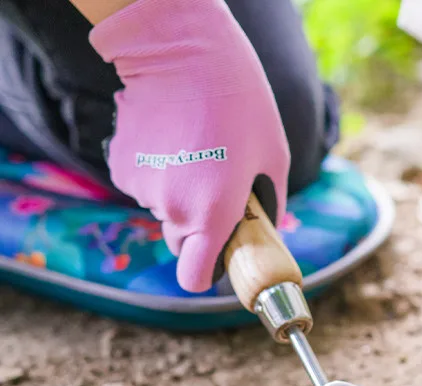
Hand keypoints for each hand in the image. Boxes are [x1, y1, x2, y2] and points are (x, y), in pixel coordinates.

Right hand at [90, 0, 289, 291]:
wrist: (180, 46)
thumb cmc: (238, 100)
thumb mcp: (272, 155)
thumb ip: (268, 203)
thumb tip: (264, 226)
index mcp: (212, 214)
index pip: (194, 277)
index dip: (206, 273)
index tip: (217, 260)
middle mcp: (172, 209)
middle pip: (181, 242)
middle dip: (199, 227)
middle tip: (217, 187)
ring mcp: (142, 188)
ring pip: (164, 211)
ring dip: (180, 194)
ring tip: (196, 149)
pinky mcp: (121, 167)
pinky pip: (146, 186)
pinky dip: (158, 173)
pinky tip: (172, 140)